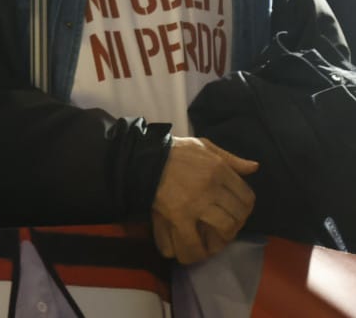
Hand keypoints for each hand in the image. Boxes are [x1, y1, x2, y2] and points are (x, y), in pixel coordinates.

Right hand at [150, 137, 258, 263]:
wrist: (143, 157)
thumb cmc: (174, 151)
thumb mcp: (203, 146)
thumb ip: (231, 158)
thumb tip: (255, 168)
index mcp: (219, 169)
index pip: (246, 195)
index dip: (246, 206)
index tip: (238, 209)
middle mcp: (211, 186)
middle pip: (238, 213)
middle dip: (237, 222)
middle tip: (228, 224)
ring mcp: (196, 202)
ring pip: (225, 226)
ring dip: (224, 235)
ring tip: (216, 235)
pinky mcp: (179, 215)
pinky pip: (195, 240)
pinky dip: (199, 250)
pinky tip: (199, 251)